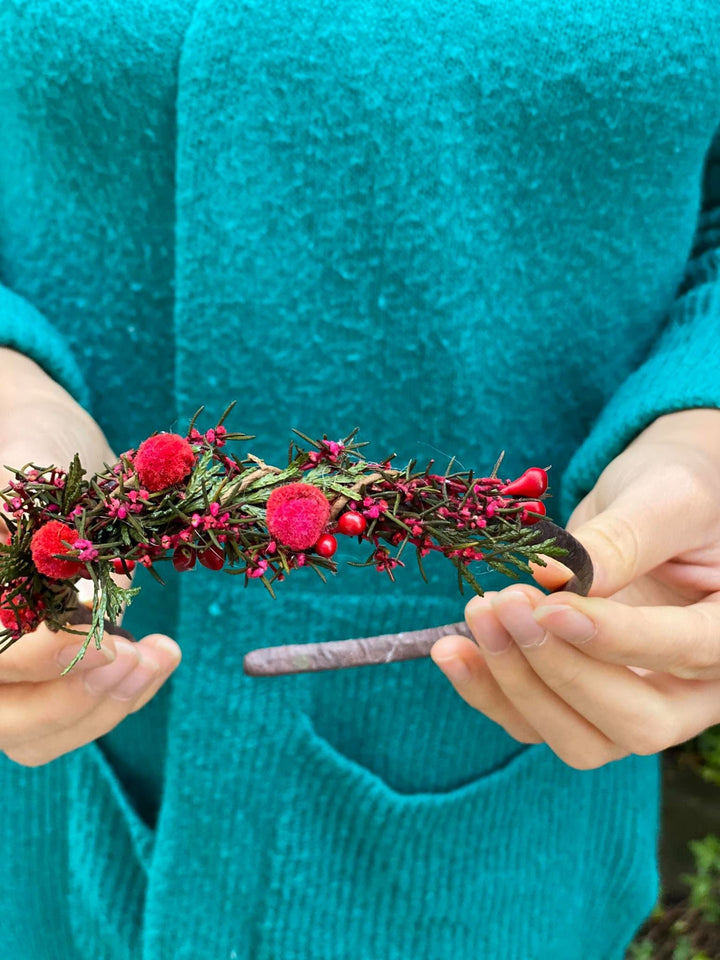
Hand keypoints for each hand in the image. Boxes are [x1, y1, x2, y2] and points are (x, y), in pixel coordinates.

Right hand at [0, 349, 180, 766]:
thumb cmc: (37, 452)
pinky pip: (73, 720)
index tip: (91, 641)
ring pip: (34, 734)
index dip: (29, 659)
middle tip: (142, 656)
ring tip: (164, 653)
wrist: (60, 465)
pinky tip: (157, 657)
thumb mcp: (28, 460)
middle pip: (1, 716)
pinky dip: (120, 699)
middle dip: (74, 696)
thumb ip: (12, 502)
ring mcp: (3, 678)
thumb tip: (8, 534)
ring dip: (108, 705)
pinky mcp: (43, 686)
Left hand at [430, 407, 719, 769]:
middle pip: (634, 722)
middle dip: (559, 670)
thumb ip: (622, 539)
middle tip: (506, 604)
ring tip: (476, 615)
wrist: (657, 503)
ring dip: (516, 685)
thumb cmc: (680, 490)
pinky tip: (451, 649)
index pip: (681, 651)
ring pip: (580, 738)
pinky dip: (489, 692)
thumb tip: (551, 576)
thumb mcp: (665, 496)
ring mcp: (635, 701)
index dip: (614, 638)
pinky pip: (534, 722)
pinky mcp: (581, 698)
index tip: (550, 606)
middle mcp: (692, 688)